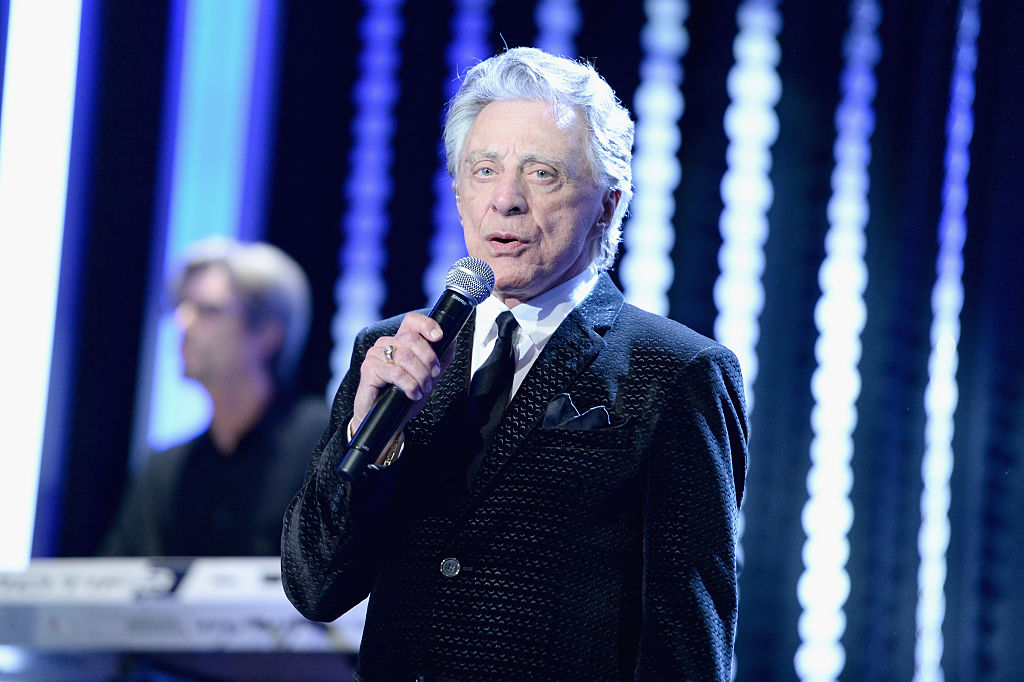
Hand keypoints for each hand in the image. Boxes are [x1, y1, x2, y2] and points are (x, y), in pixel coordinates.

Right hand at [351, 312, 455, 432]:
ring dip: (420, 376)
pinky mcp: (369, 368)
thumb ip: (441, 358)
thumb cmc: (404, 397)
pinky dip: (409, 385)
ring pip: (406, 356)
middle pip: (412, 339)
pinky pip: (396, 372)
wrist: (386, 421)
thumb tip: (453, 340)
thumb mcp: (428, 376)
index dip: (427, 324)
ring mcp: (375, 355)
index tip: (439, 336)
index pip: (412, 321)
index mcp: (400, 342)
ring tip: (421, 389)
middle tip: (432, 376)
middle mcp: (386, 344)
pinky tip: (412, 394)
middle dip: (429, 360)